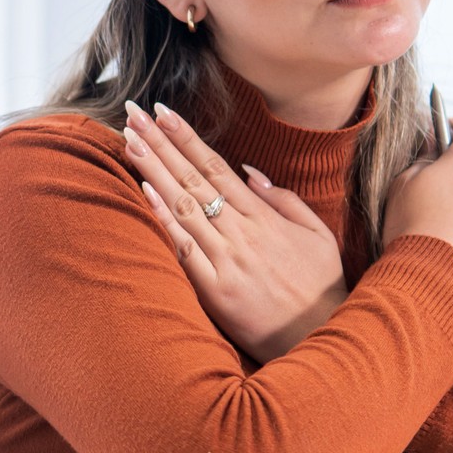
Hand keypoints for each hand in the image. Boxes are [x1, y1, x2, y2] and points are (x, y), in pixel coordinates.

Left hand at [122, 99, 346, 364]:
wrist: (323, 340)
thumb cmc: (320, 289)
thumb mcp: (317, 235)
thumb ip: (283, 200)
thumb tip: (247, 171)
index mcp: (264, 217)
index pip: (216, 167)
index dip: (186, 137)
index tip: (162, 112)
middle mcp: (243, 232)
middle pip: (193, 178)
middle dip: (161, 143)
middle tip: (132, 113)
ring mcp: (228, 261)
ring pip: (184, 206)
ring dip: (154, 171)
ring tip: (129, 141)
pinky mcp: (217, 291)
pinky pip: (185, 250)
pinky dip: (165, 220)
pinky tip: (144, 194)